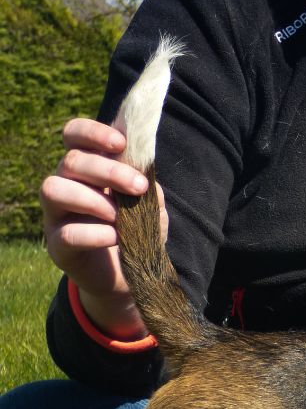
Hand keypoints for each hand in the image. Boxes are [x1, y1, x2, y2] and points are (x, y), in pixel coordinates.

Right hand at [40, 118, 166, 338]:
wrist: (131, 275)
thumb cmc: (137, 232)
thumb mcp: (149, 205)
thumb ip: (146, 185)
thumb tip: (144, 169)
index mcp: (87, 169)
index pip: (74, 136)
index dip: (92, 132)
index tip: (121, 143)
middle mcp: (65, 185)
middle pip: (70, 161)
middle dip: (107, 170)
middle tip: (138, 187)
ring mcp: (56, 215)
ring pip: (53, 189)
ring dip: (92, 199)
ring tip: (119, 216)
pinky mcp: (57, 246)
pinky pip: (67, 233)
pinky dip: (95, 233)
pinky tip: (116, 237)